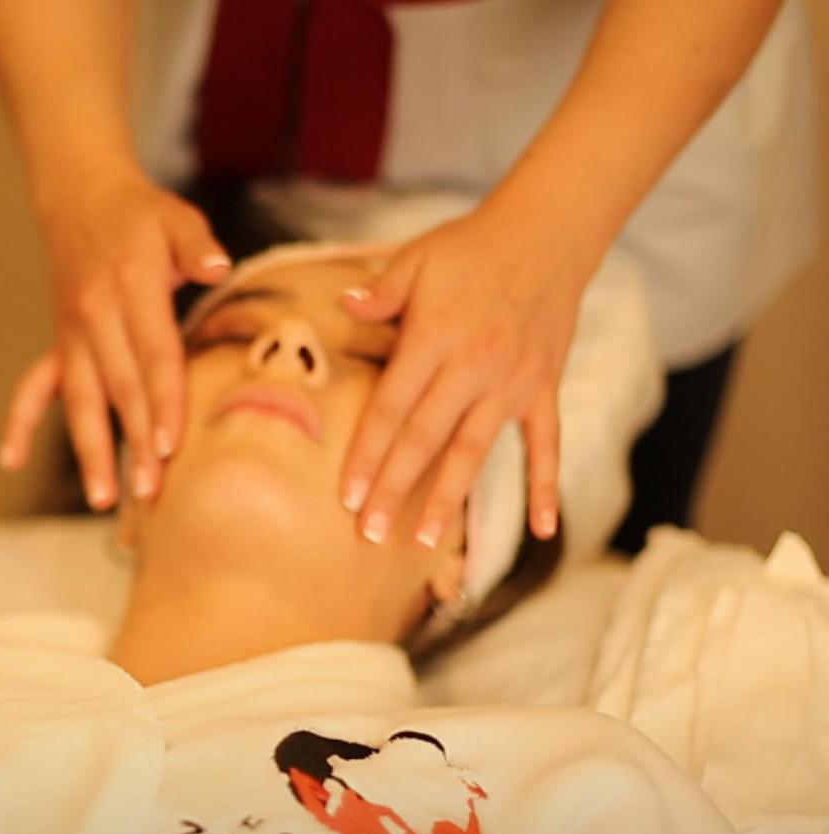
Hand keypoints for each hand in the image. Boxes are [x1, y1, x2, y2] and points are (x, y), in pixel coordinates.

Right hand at [0, 167, 230, 509]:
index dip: (162, 401)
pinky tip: (10, 458)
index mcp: (131, 287)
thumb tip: (218, 267)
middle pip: (120, 389)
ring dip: (91, 451)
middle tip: (149, 493)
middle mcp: (96, 316)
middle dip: (134, 445)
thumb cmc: (140, 215)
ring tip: (102, 500)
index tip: (167, 445)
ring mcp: (73, 335)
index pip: (153, 355)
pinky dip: (19, 421)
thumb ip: (196, 245)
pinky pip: (34, 386)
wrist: (81, 196)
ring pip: (80, 401)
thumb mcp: (174, 218)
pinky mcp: (60, 343)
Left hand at [339, 203, 591, 547]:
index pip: (391, 409)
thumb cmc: (470, 249)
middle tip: (370, 535)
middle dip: (395, 490)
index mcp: (433, 339)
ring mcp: (512, 383)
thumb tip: (341, 306)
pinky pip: (546, 445)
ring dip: (448, 499)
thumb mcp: (417, 258)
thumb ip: (380, 291)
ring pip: (475, 452)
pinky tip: (545, 530)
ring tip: (426, 543)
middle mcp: (472, 367)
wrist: (548, 233)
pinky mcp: (543, 389)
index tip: (348, 496)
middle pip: (425, 441)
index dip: (367, 455)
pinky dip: (545, 486)